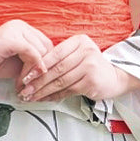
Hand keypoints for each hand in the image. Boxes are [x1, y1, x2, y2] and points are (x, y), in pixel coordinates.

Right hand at [0, 20, 52, 80]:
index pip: (47, 45)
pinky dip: (31, 68)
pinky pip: (32, 54)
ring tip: (25, 82)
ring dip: (36, 71)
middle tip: (32, 84)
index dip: (46, 63)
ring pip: (41, 52)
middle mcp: (21, 25)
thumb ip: (34, 61)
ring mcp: (16, 30)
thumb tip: (52, 70)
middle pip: (47, 48)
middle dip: (42, 69)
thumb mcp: (18, 61)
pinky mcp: (11, 39)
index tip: (38, 79)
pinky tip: (23, 79)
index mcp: (24, 29)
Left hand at [18, 34, 139, 101]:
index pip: (54, 54)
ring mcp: (90, 66)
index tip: (25, 76)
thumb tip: (32, 69)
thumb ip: (60, 58)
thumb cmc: (91, 66)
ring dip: (43, 91)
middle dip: (37, 81)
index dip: (38, 66)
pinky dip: (54, 96)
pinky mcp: (91, 81)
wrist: (115, 77)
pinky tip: (44, 99)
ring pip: (60, 81)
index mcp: (79, 41)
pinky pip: (67, 90)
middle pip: (56, 69)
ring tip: (30, 96)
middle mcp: (86, 51)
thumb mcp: (78, 54)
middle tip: (24, 89)